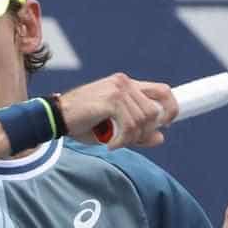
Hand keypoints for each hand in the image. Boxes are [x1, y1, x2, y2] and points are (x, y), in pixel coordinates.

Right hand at [58, 73, 177, 148]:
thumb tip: (161, 137)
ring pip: (143, 121)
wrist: (57, 117)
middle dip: (146, 132)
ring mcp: (118, 89)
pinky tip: (110, 144)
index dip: (170, 109)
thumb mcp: (115, 129)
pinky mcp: (111, 100)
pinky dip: (121, 141)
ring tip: (115, 142)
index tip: (165, 124)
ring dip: (131, 139)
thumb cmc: (84, 122)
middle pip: (155, 111)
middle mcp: (125, 83)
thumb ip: (138, 132)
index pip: (163, 90)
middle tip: (127, 140)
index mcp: (128, 84)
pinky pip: (129, 126)